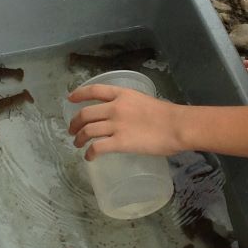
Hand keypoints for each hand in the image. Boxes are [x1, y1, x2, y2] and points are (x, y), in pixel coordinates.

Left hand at [66, 85, 186, 159]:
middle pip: (85, 113)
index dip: (79, 94)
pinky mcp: (119, 142)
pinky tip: (89, 157)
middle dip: (75, 123)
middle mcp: (115, 107)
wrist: (177, 126)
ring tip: (78, 144)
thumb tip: (125, 116)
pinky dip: (89, 153)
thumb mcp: (144, 101)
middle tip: (72, 130)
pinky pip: (97, 147)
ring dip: (79, 138)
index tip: (70, 99)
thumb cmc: (167, 115)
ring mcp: (116, 125)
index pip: (94, 90)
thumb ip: (130, 106)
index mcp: (122, 94)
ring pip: (87, 131)